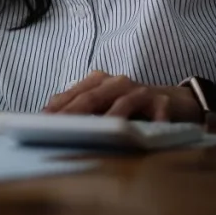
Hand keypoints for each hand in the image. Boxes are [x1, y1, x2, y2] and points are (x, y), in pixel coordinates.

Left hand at [42, 70, 201, 122]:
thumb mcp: (103, 106)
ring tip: (98, 132)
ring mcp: (139, 90)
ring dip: (109, 118)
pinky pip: (157, 110)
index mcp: (97, 82)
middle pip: (91, 97)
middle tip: (60, 129)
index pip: (72, 94)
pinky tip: (145, 132)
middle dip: (74, 113)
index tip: (41, 123)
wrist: (175, 100)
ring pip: (121, 103)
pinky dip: (152, 120)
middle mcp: (115, 82)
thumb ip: (81, 111)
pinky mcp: (162, 100)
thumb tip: (48, 123)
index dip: (57, 108)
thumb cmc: (132, 106)